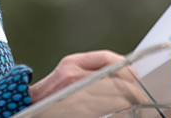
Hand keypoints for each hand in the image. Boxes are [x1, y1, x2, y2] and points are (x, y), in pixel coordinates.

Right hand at [29, 50, 147, 116]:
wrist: (31, 108)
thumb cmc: (53, 92)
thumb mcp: (68, 72)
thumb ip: (91, 68)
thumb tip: (124, 73)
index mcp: (72, 63)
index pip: (106, 59)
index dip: (125, 67)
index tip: (136, 75)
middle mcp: (72, 78)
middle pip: (114, 82)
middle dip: (130, 91)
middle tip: (140, 97)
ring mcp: (74, 97)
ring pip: (112, 100)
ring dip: (126, 105)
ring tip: (133, 107)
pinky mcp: (77, 112)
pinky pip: (104, 112)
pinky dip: (116, 113)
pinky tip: (120, 113)